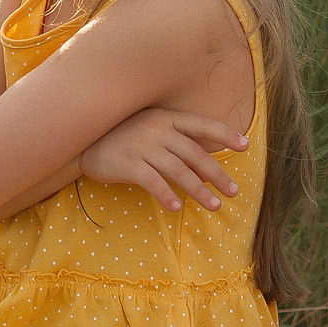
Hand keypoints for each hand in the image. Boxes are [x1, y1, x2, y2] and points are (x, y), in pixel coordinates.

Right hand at [76, 108, 247, 212]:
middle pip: (195, 153)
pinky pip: (152, 182)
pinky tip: (177, 208)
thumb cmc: (122, 136)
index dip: (225, 134)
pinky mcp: (128, 164)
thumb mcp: (150, 127)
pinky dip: (166, 195)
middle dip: (217, 174)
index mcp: (166, 118)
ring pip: (178, 170)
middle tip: (234, 192)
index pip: (202, 124)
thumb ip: (175, 139)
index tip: (245, 146)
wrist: (83, 139)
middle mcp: (157, 130)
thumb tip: (205, 164)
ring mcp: (142, 146)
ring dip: (199, 189)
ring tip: (214, 205)